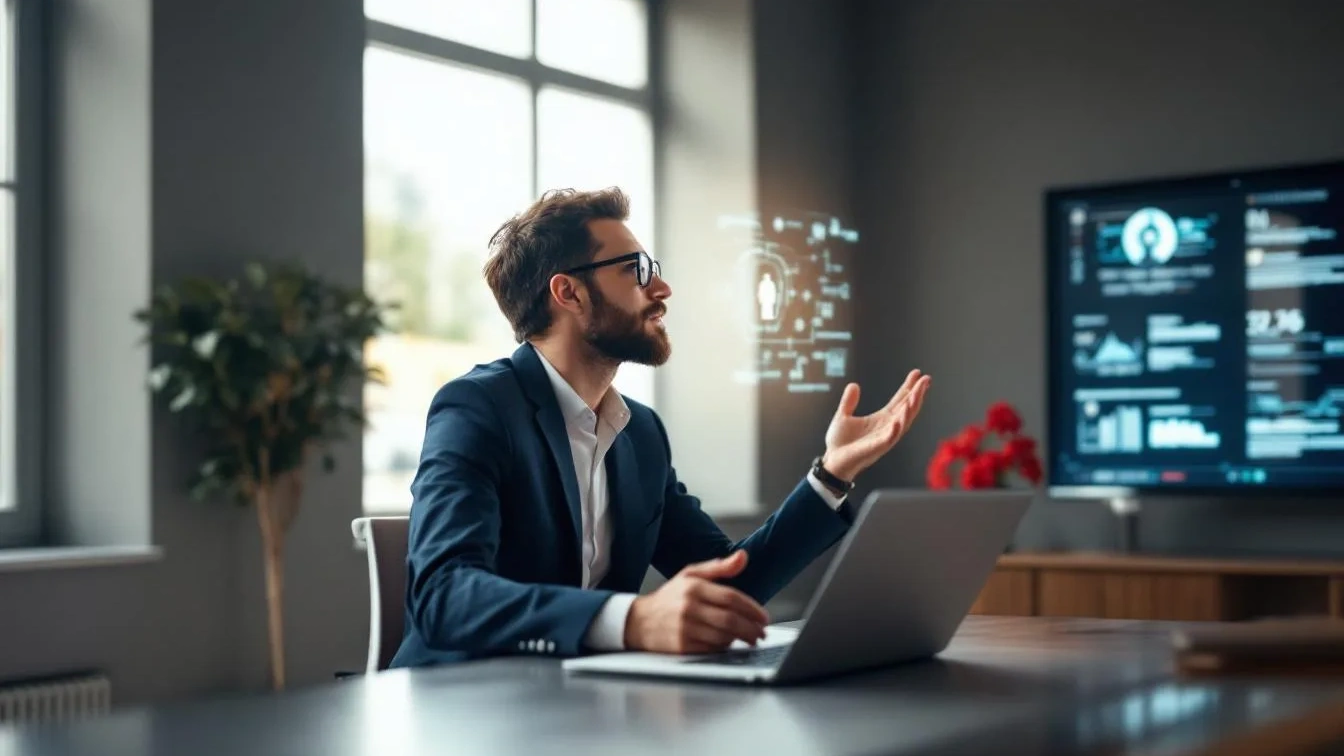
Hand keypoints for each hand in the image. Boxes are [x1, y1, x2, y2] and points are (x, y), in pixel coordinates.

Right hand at [624, 550, 768, 653]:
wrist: (639, 621)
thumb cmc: (669, 597)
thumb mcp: (691, 575)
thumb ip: (719, 567)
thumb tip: (743, 556)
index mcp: (694, 587)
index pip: (732, 598)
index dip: (752, 609)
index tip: (764, 617)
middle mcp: (689, 607)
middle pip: (730, 620)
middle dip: (752, 628)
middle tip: (762, 632)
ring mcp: (685, 628)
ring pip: (723, 636)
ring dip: (741, 639)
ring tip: (751, 638)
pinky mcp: (682, 647)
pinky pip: (712, 649)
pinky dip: (725, 647)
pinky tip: (730, 643)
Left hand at [821, 370, 931, 481]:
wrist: (832, 462)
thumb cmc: (840, 443)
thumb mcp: (843, 416)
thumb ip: (849, 401)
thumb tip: (853, 385)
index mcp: (881, 419)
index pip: (899, 401)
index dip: (908, 387)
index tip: (917, 374)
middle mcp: (887, 427)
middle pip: (906, 409)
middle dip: (917, 394)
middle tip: (926, 380)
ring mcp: (884, 438)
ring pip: (903, 422)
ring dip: (911, 409)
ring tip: (917, 394)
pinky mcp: (876, 448)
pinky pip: (889, 439)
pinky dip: (895, 430)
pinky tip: (898, 420)